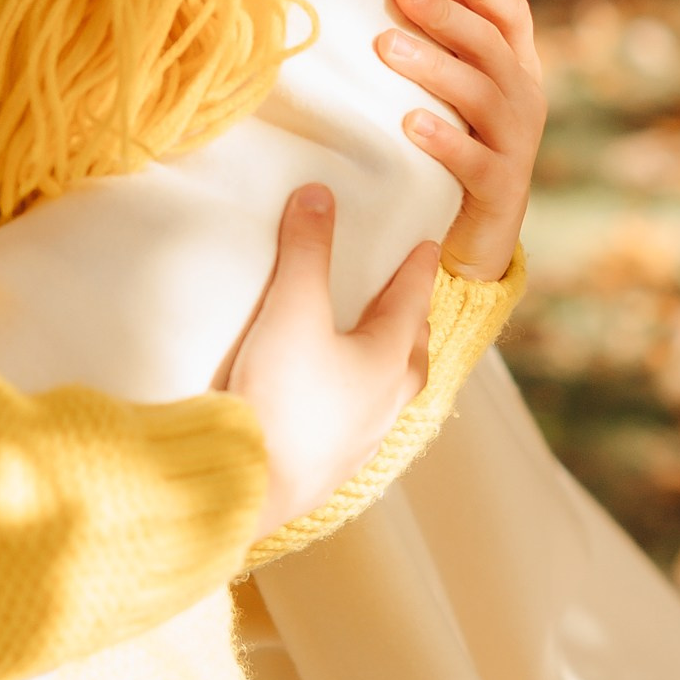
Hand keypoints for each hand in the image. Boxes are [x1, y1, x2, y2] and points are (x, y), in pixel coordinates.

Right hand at [216, 187, 436, 540]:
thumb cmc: (281, 395)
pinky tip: (333, 401)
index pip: (412, 300)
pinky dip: (357, 399)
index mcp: (388, 359)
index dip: (418, 268)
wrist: (252, 485)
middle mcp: (386, 402)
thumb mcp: (292, 307)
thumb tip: (318, 195)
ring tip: (370, 346)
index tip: (428, 245)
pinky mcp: (331, 467)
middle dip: (412, 319)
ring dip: (388, 363)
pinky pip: (359, 422)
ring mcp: (362, 439)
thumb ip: (305, 250)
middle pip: (412, 351)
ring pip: (390, 392)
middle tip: (407, 296)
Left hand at [375, 0, 544, 283]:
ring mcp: (516, 147)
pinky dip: (443, 139)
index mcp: (516, 73)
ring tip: (388, 48)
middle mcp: (524, 103)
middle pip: (491, 48)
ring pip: (481, 96)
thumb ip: (442, 51)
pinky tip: (410, 123)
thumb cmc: (455, 152)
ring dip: (435, 67)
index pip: (513, 18)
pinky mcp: (499, 190)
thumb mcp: (454, 97)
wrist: (477, 239)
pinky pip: (473, 161)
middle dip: (447, 15)